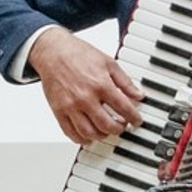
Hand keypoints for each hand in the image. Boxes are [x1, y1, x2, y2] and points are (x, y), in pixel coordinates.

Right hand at [30, 27, 143, 144]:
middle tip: (121, 126)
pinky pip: (70, 133)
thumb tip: (138, 95)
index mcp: (100, 84)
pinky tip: (89, 136)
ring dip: (102, 136)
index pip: (123, 108)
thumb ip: (125, 82)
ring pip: (89, 133)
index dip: (134, 117)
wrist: (53, 52)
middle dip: (119, 129)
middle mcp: (85, 97)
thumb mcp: (108, 63)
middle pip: (107, 125)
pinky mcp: (59, 111)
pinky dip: (82, 139)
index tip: (137, 121)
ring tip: (106, 130)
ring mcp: (71, 106)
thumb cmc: (79, 55)